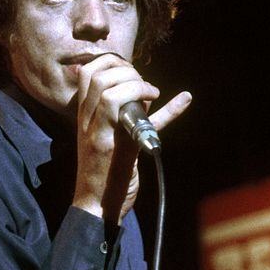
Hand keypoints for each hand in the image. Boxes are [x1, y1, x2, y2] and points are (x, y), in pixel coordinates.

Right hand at [72, 53, 190, 221]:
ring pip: (111, 93)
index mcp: (83, 117)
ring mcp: (103, 136)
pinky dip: (171, 110)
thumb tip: (144, 91)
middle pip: (101, 78)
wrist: (96, 207)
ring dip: (138, 85)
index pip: (88, 73)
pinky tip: (185, 99)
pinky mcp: (122, 152)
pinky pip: (145, 125)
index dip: (111, 62)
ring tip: (152, 94)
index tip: (130, 71)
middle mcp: (89, 123)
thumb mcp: (103, 136)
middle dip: (127, 71)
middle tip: (143, 84)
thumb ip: (117, 113)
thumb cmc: (101, 171)